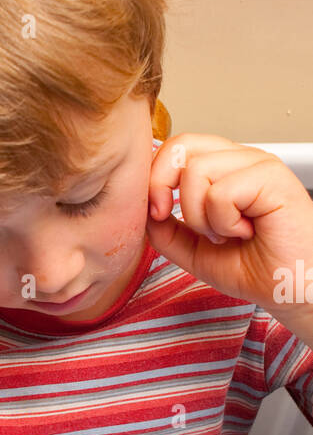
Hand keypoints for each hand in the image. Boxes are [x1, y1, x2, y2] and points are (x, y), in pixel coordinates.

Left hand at [146, 134, 312, 328]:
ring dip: (201, 216)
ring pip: (197, 170)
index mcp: (223, 169)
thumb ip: (166, 231)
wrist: (291, 288)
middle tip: (186, 223)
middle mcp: (240, 159)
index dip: (155, 177)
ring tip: (228, 234)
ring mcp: (257, 164)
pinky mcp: (272, 176)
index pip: (176, 148)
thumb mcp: (195, 252)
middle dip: (165, 187)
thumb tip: (143, 211)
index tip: (156, 213)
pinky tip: (246, 232)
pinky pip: (221, 192)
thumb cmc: (257, 268)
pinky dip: (224, 222)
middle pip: (181, 146)